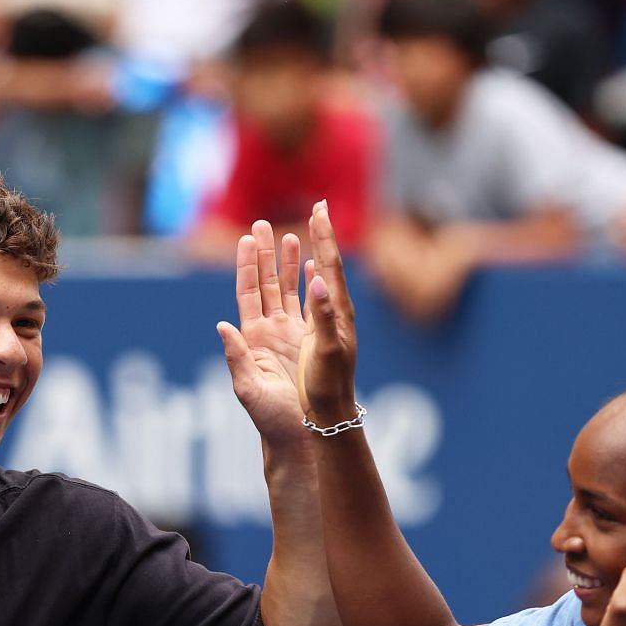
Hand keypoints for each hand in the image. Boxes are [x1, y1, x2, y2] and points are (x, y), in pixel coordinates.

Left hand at [216, 218, 308, 447]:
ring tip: (291, 234)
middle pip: (265, 283)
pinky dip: (311, 284)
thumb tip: (221, 325)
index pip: (247, 293)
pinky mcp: (309, 342)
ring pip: (288, 290)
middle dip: (264, 253)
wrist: (299, 435)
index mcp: (251, 339)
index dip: (246, 265)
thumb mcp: (248, 389)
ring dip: (289, 263)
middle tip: (263, 223)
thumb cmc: (271, 419)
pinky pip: (308, 306)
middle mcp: (268, 332)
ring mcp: (289, 334)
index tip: (247, 238)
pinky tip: (314, 265)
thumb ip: (235, 358)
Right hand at [298, 199, 358, 422]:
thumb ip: (320, 316)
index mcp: (334, 314)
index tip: (320, 209)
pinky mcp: (305, 337)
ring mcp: (315, 325)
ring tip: (291, 231)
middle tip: (308, 208)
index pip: (329, 265)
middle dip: (307, 238)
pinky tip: (307, 268)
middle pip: (315, 266)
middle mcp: (327, 314)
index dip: (324, 236)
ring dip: (296, 255)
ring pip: (302, 281)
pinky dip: (304, 277)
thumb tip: (316, 280)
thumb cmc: (328, 387)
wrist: (327, 417)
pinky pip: (303, 299)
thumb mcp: (328, 352)